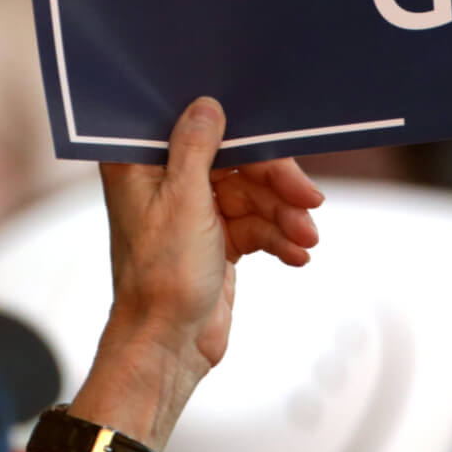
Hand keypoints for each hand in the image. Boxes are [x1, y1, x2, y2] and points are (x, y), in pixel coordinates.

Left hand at [57, 98, 323, 451]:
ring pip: (253, 195)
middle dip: (276, 183)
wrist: (168, 346)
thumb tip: (206, 105)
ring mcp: (194, 213)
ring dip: (284, 216)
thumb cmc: (160, 279)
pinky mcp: (216, 239)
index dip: (242, 134)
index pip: (201, 131)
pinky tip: (297, 255)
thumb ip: (196, 148)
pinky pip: (256, 225)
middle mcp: (167, 184)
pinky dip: (278, 237)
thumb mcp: (183, 202)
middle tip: (309, 200)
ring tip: (305, 239)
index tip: (278, 145)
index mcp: (143, 167)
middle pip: (237, 162)